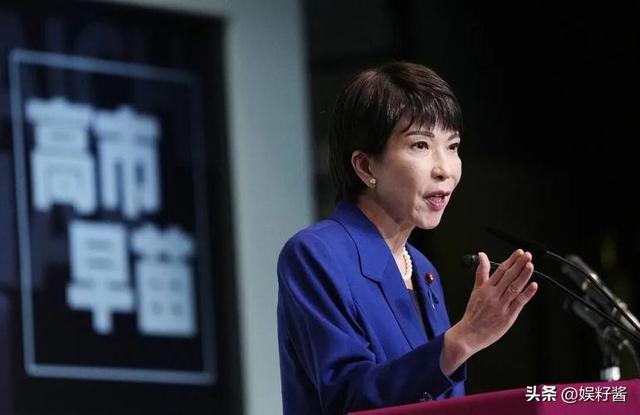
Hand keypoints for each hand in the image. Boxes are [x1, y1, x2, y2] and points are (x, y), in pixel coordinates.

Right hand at [441, 249, 537, 374]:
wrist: (469, 333)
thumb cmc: (473, 313)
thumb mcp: (475, 290)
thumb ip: (481, 272)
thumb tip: (482, 255)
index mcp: (485, 288)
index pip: (500, 270)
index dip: (511, 261)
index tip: (519, 253)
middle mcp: (493, 295)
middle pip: (508, 277)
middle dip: (519, 265)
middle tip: (527, 255)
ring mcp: (501, 306)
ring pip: (514, 288)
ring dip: (523, 276)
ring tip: (530, 266)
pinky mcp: (508, 317)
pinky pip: (519, 303)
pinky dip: (526, 294)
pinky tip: (533, 286)